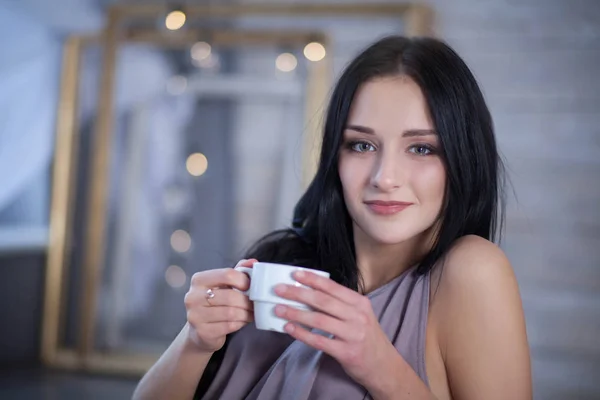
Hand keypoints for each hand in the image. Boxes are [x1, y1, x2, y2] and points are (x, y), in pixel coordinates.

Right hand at [184, 259, 255, 352]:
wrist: (200, 331)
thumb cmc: (215, 303)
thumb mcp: (224, 284)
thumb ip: (238, 271)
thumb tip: (253, 262)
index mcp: (199, 280)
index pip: (227, 274)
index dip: (244, 280)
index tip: (251, 286)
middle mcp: (193, 297)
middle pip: (230, 296)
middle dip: (247, 301)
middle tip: (256, 304)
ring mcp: (195, 316)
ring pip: (231, 312)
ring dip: (246, 313)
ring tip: (251, 313)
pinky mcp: (202, 332)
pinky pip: (229, 326)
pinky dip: (240, 323)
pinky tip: (242, 321)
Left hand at [273, 270, 398, 389]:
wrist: (384, 365)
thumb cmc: (367, 336)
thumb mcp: (360, 314)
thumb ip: (340, 304)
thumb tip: (309, 292)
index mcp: (359, 302)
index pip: (332, 287)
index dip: (312, 279)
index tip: (295, 274)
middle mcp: (357, 316)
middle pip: (323, 301)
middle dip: (298, 293)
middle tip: (279, 289)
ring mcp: (353, 335)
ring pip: (319, 320)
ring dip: (296, 313)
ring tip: (278, 309)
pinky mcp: (346, 352)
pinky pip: (319, 341)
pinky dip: (302, 333)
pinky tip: (289, 328)